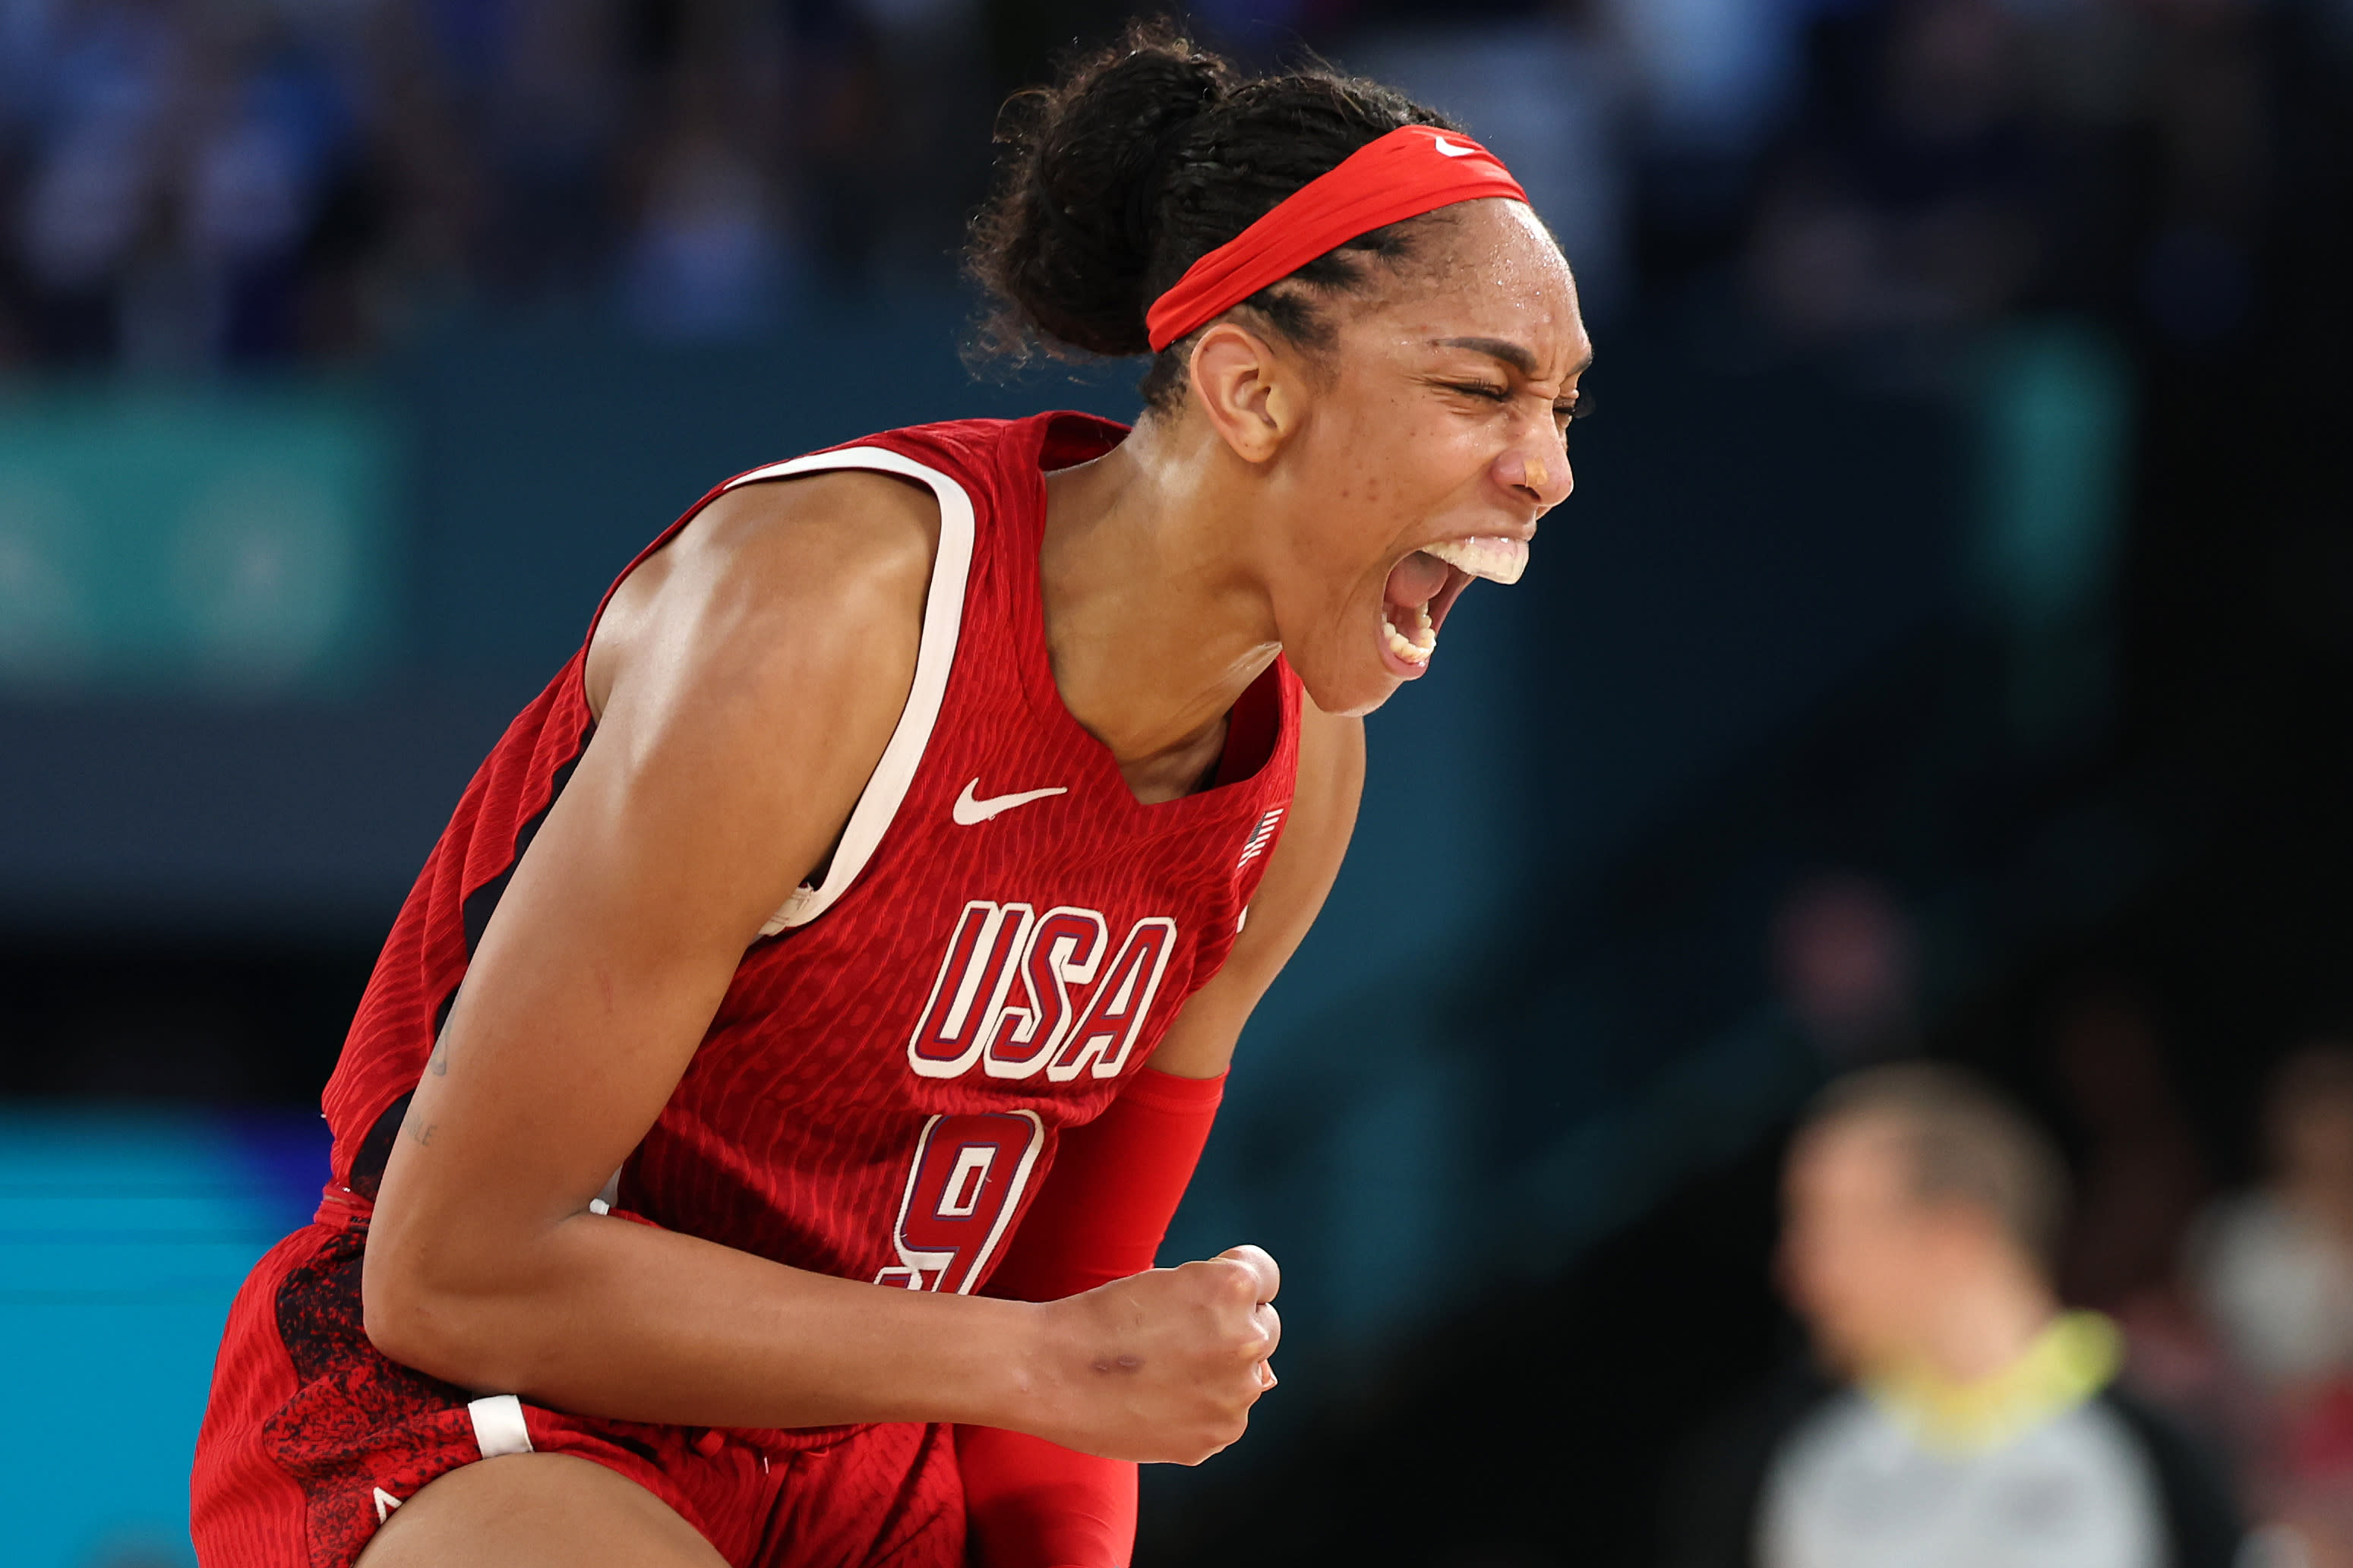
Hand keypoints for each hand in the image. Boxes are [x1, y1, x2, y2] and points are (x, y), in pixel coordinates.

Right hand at [1028, 1244, 1280, 1464]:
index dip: (1236, 1281)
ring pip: (1248, 1378)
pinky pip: (1225, 1416)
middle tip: (1180, 1338)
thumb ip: (1223, 1308)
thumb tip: (1267, 1374)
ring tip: (1162, 1373)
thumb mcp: (1168, 1285)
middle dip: (1234, 1330)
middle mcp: (1246, 1339)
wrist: (1051, 1371)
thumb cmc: (1102, 1318)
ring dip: (1219, 1374)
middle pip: (1266, 1329)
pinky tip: (1159, 1402)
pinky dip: (1201, 1411)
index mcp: (1232, 1287)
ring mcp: (1235, 1393)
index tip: (1209, 1295)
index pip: (1266, 1277)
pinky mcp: (1217, 1434)